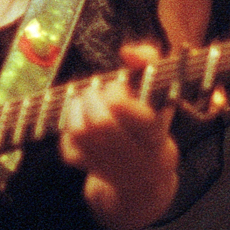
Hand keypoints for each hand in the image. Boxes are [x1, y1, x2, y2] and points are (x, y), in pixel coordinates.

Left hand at [58, 43, 180, 229]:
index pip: (123, 108)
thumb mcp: (161, 92)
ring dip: (76, 110)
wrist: (146, 177)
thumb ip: (149, 62)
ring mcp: (108, 163)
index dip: (115, 91)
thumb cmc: (152, 122)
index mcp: (153, 132)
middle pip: (100, 122)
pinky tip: (81, 121)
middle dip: (93, 98)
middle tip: (96, 90)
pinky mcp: (88, 168)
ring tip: (84, 101)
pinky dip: (69, 130)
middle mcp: (132, 152)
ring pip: (79, 133)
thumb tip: (128, 52)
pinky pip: (68, 147)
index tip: (119, 86)